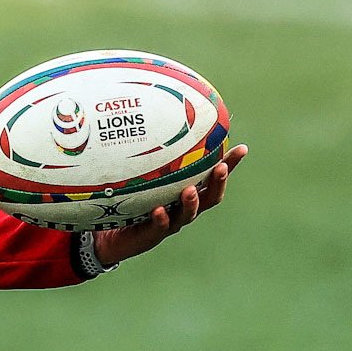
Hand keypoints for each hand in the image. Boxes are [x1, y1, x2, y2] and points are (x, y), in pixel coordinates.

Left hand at [93, 144, 247, 267]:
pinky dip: (161, 219)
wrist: (109, 234)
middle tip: (221, 168)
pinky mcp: (152, 235)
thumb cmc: (128, 198)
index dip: (229, 165)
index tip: (242, 149)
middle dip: (218, 183)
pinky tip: (158, 210)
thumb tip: (147, 116)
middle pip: (209, 197)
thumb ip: (146, 152)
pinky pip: (159, 227)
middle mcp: (182, 207)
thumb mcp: (138, 172)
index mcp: (187, 191)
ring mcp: (169, 222)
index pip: (213, 178)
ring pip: (187, 214)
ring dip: (191, 202)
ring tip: (189, 190)